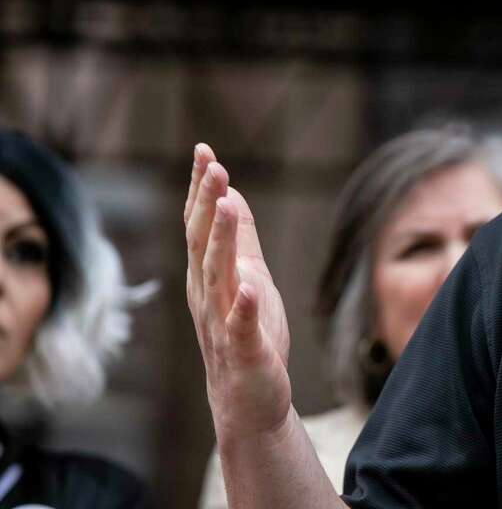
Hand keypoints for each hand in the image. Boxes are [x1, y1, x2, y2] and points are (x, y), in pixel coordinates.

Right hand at [184, 144, 292, 443]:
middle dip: (208, 204)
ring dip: (222, 241)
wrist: (248, 400)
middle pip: (203, 244)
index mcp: (208, 276)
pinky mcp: (243, 350)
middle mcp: (208, 295)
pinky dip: (244, 307)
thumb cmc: (249, 334)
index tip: (204, 151)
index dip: (202, 189)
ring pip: (218, 277)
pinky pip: (241, 326)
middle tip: (214, 167)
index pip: (199, 225)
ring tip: (228, 206)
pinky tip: (250, 288)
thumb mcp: (249, 276)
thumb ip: (241, 239)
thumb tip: (231, 194)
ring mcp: (222, 323)